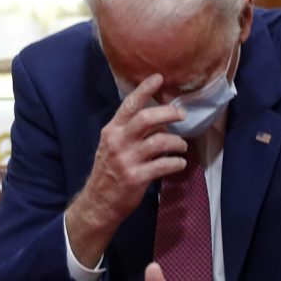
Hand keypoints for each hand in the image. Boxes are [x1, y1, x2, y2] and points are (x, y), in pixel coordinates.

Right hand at [65, 75, 186, 266]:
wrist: (98, 202)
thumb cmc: (109, 171)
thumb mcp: (112, 146)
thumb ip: (131, 131)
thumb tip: (159, 118)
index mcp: (112, 130)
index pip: (129, 104)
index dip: (145, 89)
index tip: (159, 78)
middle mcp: (118, 142)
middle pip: (147, 118)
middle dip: (169, 113)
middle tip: (182, 114)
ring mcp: (127, 160)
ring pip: (159, 141)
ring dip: (177, 142)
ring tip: (182, 145)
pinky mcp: (136, 178)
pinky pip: (163, 165)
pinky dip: (176, 163)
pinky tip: (180, 163)